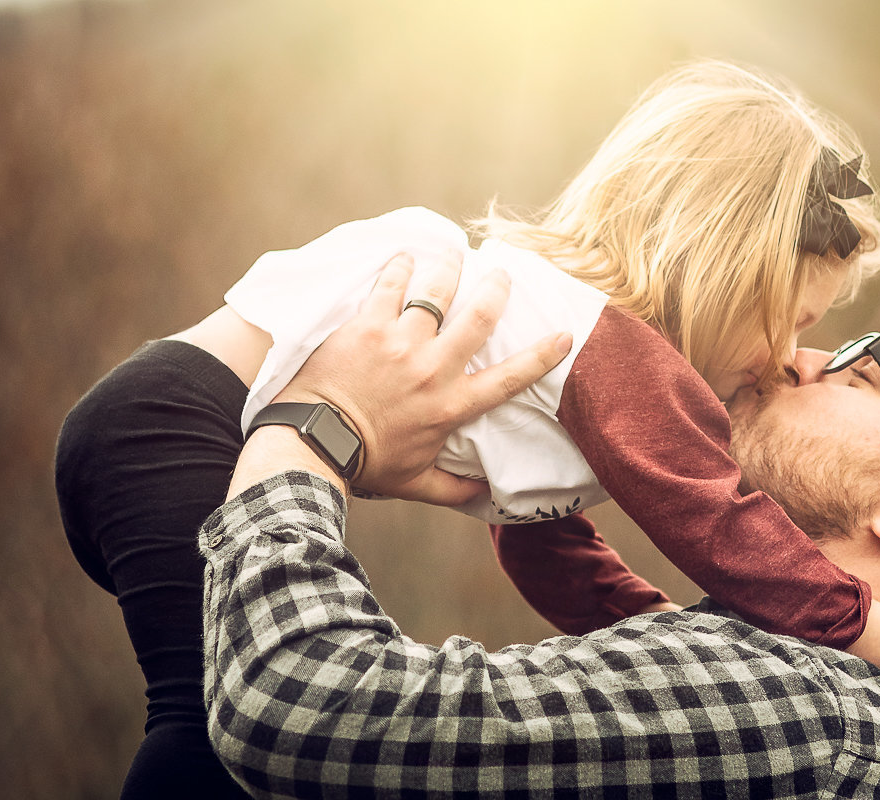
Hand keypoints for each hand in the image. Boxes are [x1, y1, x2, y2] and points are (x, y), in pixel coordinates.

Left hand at [274, 249, 572, 500]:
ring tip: (455, 255)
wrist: (315, 442)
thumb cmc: (366, 464)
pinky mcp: (368, 326)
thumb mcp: (416, 482)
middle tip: (501, 273)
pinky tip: (405, 257)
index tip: (564, 335)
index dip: (542, 355)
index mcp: (452, 405)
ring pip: (436, 292)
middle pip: (477, 317)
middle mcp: (433, 368)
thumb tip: (485, 493)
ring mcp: (401, 343)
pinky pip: (389, 286)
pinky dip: (400, 268)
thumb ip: (454, 488)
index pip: (509, 377)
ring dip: (449, 269)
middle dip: (495, 289)